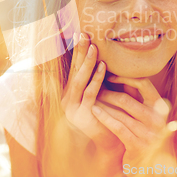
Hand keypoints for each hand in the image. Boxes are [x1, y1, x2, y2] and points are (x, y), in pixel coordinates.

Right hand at [60, 33, 124, 174]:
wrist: (109, 142)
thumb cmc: (107, 116)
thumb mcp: (102, 94)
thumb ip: (100, 79)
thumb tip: (106, 56)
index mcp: (71, 92)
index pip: (74, 68)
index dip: (78, 51)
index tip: (82, 34)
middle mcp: (67, 99)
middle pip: (74, 70)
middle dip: (79, 52)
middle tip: (85, 34)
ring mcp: (72, 107)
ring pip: (79, 80)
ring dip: (87, 62)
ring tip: (94, 47)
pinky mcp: (82, 115)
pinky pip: (90, 93)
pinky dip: (96, 79)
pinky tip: (102, 67)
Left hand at [92, 76, 171, 167]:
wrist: (149, 164)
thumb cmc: (144, 132)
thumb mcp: (146, 113)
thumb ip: (137, 96)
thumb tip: (119, 71)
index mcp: (160, 107)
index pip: (143, 83)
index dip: (125, 77)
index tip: (109, 74)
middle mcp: (157, 119)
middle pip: (126, 99)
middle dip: (107, 92)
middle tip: (93, 87)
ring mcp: (148, 134)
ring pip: (119, 113)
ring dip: (102, 104)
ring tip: (90, 98)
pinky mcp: (138, 146)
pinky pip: (117, 127)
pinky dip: (104, 117)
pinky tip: (94, 110)